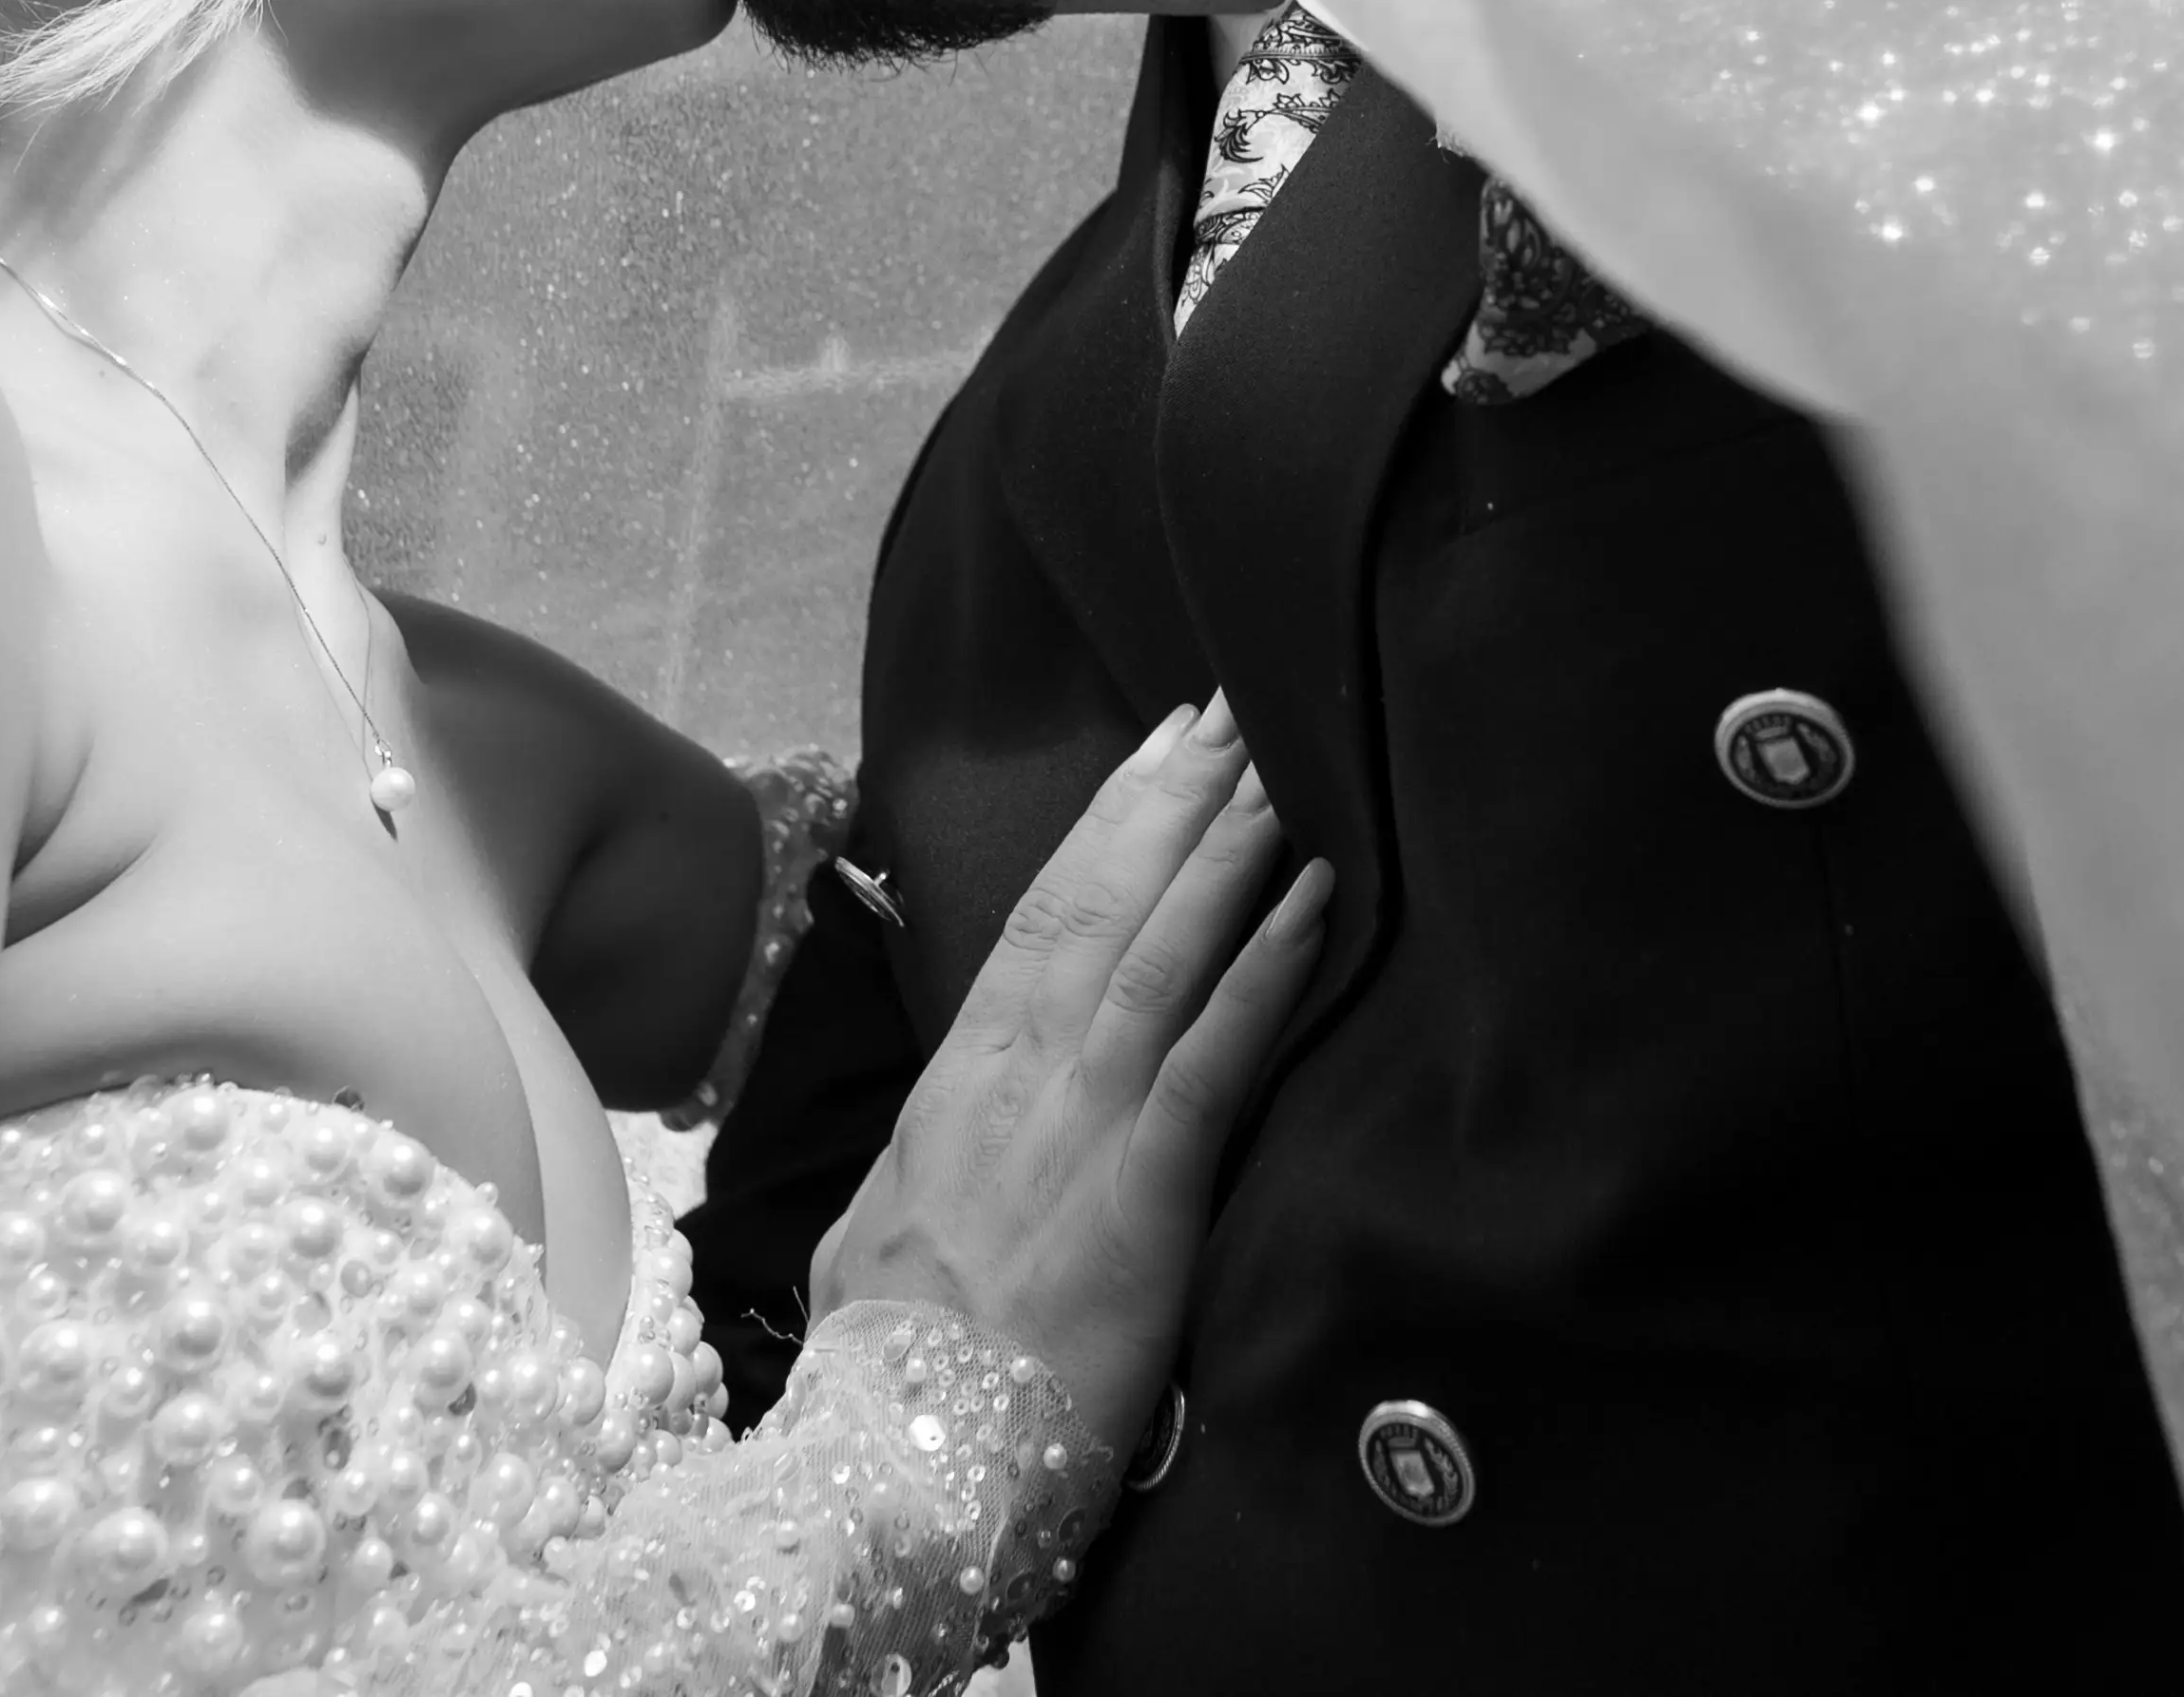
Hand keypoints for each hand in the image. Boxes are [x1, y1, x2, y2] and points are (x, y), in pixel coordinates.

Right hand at [805, 696, 1331, 1453]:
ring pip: (1153, 954)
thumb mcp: (873, 1257)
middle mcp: (1012, 1086)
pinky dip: (1262, 970)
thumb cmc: (882, 1387)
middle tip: (1229, 705)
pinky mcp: (1139, 1198)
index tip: (1152, 757)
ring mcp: (1073, 1133)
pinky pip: (1210, 1061)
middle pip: (1096, 909)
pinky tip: (1310, 900)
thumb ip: (913, 1193)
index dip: (1102, 836)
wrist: (886, 1478)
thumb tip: (920, 1170)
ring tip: (1278, 763)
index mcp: (956, 1096)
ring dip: (1221, 851)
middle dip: (1167, 803)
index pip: (1035, 930)